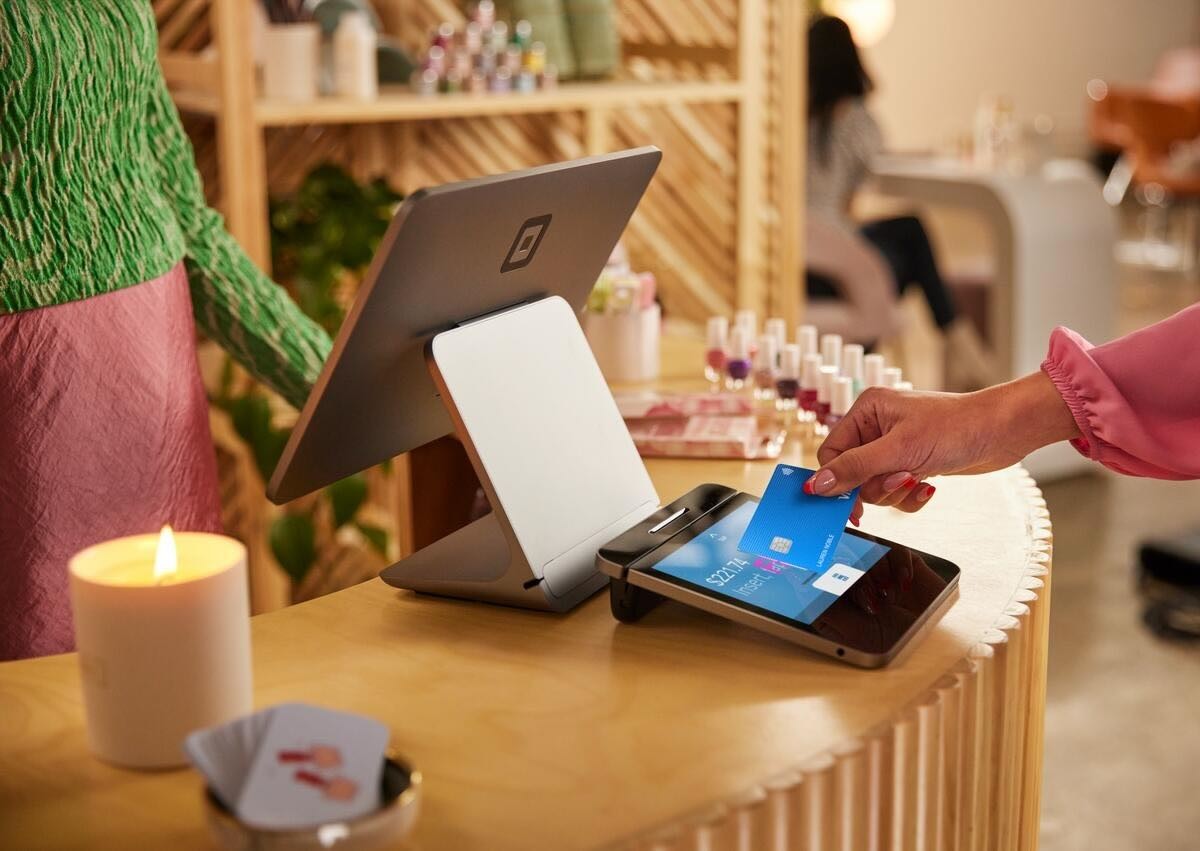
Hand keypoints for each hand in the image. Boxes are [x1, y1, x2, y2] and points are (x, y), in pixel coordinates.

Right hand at [807, 372, 1079, 511]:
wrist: (1003, 432)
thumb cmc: (956, 427)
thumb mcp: (899, 450)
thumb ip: (854, 468)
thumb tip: (816, 486)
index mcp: (867, 410)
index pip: (832, 451)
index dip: (836, 480)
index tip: (845, 506)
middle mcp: (877, 426)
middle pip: (852, 473)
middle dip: (876, 486)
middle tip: (899, 482)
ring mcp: (896, 446)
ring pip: (874, 487)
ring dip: (896, 492)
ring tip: (918, 479)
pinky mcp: (913, 463)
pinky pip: (896, 492)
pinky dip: (910, 496)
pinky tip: (928, 488)